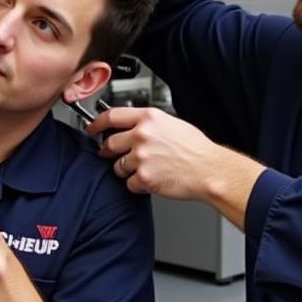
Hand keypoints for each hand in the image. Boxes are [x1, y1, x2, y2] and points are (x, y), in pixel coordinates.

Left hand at [87, 106, 223, 199]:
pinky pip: (129, 183)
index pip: (111, 116)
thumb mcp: (172, 123)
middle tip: (113, 155)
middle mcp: (142, 135)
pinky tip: (152, 180)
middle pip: (110, 143)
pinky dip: (137, 185)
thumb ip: (148, 123)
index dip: (97, 123)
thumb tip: (131, 126)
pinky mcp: (144, 177)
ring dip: (126, 170)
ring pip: (118, 166)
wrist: (209, 169)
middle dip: (109, 152)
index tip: (92, 128)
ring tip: (145, 169)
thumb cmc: (196, 149)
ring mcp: (141, 156)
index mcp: (149, 118)